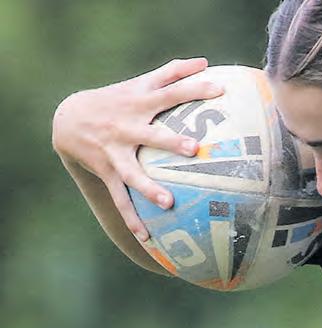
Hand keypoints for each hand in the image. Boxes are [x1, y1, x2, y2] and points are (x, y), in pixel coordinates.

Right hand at [52, 57, 223, 240]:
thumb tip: (204, 61)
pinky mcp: (107, 172)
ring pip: (132, 172)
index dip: (194, 89)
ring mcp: (115, 152)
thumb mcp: (139, 84)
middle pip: (150, 133)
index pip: (171, 93)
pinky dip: (133, 219)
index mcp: (140, 103)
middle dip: (170, 141)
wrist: (69, 119)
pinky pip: (120, 199)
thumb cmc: (117, 100)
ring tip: (168, 202)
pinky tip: (148, 239)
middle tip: (194, 148)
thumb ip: (172, 72)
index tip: (219, 90)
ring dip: (148, 187)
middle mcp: (127, 127)